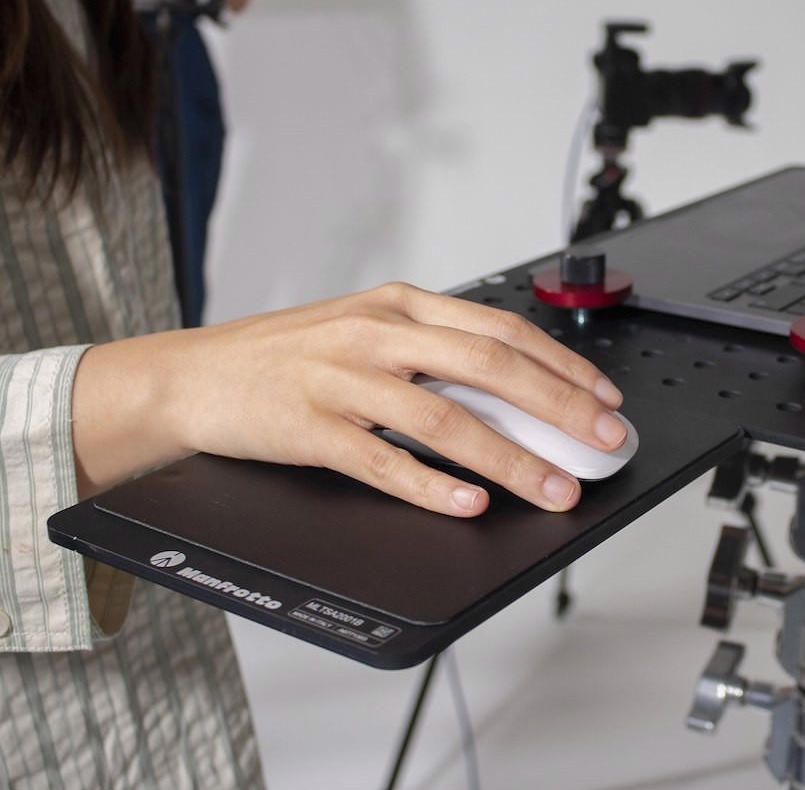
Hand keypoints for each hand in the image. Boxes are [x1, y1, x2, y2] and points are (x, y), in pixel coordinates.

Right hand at [72, 284, 627, 516]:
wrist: (194, 375)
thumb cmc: (286, 356)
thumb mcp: (363, 331)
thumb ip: (430, 352)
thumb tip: (511, 390)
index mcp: (399, 306)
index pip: (500, 328)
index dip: (561, 363)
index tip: (602, 395)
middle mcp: (377, 333)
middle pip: (488, 366)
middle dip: (558, 405)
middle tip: (603, 439)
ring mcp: (342, 378)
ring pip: (444, 418)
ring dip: (509, 458)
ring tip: (553, 487)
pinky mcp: (310, 426)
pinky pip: (381, 460)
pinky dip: (431, 486)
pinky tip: (468, 504)